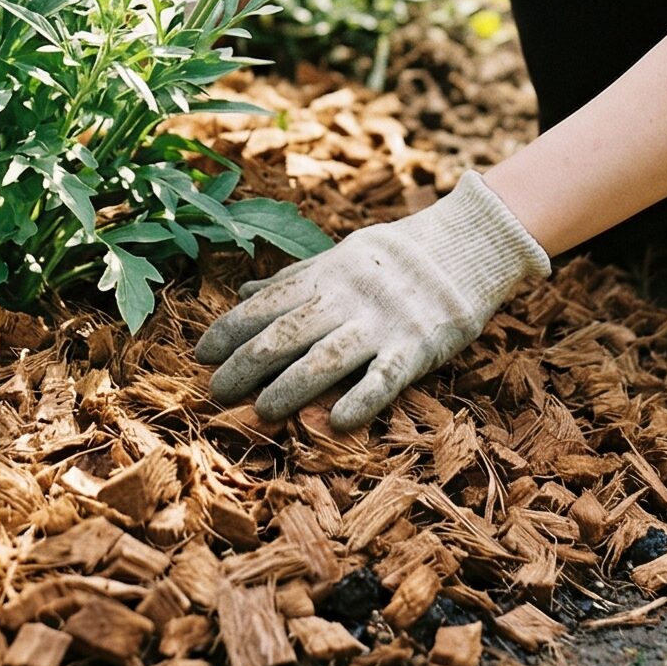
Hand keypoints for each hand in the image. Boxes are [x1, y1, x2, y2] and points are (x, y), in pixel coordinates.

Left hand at [192, 171, 551, 430]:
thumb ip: (294, 279)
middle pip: (289, 330)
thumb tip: (243, 292)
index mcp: (328, 273)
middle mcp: (348, 296)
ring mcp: (384, 321)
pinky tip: (340, 421)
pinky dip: (364, 396)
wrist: (466, 244)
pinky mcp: (419, 344)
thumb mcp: (341, 256)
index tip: (200, 352)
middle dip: (248, 361)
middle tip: (215, 390)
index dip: (232, 326)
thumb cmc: (394, 257)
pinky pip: (388, 374)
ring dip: (292, 384)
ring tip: (260, 411)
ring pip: (329, 355)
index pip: (270, 302)